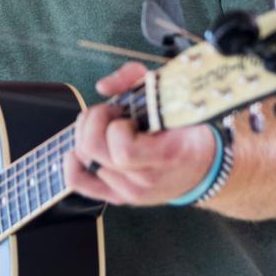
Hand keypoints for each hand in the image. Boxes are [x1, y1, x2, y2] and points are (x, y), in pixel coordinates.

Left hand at [64, 62, 216, 206]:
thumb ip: (135, 79)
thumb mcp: (169, 94)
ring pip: (84, 160)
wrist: (203, 167)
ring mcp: (131, 192)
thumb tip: (103, 87)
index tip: (126, 114)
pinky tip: (79, 149)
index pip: (123, 150)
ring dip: (88, 134)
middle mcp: (146, 179)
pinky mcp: (118, 197)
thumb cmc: (185, 127)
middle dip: (95, 121)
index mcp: (166, 155)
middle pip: (94, 151)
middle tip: (112, 113)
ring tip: (108, 128)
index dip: (116, 126)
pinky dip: (73, 163)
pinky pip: (80, 182)